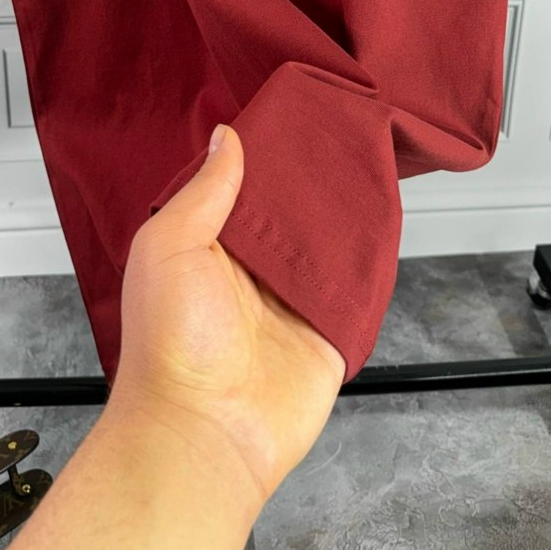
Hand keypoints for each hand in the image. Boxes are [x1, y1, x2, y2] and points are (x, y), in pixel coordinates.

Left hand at [109, 123, 345, 511]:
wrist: (204, 433)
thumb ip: (204, 192)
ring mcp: (290, 302)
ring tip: (365, 162)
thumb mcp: (171, 246)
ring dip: (341, 214)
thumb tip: (227, 137)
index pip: (242, 189)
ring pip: (325, 243)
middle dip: (309, 180)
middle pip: (289, 211)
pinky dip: (367, 259)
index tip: (293, 116)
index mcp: (207, 246)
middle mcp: (250, 271)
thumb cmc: (170, 344)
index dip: (264, 156)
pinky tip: (380, 221)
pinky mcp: (327, 332)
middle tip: (340, 131)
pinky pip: (354, 288)